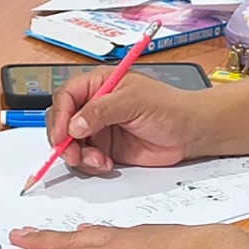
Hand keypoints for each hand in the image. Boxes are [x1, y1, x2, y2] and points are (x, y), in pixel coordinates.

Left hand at [11, 223, 248, 248]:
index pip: (113, 235)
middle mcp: (130, 237)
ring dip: (43, 243)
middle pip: (84, 234)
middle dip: (57, 234)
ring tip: (18, 241)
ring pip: (70, 243)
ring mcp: (117, 245)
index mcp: (149, 239)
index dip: (93, 234)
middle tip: (30, 231)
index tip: (80, 230)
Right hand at [46, 71, 211, 173]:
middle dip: (62, 140)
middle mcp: (94, 105)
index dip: (59, 116)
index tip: (61, 135)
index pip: (66, 97)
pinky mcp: (105, 149)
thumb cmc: (168, 107)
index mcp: (98, 84)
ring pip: (70, 143)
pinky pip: (85, 158)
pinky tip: (105, 164)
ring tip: (98, 161)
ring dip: (78, 156)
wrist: (189, 132)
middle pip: (62, 121)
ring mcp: (99, 129)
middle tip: (72, 154)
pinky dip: (90, 164)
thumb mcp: (133, 102)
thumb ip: (101, 111)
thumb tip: (74, 125)